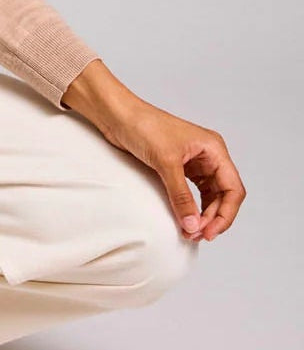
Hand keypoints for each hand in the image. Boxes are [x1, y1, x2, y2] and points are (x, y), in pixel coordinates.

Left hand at [84, 93, 245, 242]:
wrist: (116, 115)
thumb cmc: (143, 126)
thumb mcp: (165, 162)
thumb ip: (181, 195)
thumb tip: (193, 225)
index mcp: (214, 149)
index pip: (232, 188)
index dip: (225, 214)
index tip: (210, 232)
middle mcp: (208, 156)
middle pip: (222, 195)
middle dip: (212, 217)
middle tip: (195, 235)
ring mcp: (193, 162)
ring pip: (208, 196)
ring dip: (202, 215)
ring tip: (189, 231)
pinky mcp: (177, 167)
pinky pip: (192, 192)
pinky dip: (190, 207)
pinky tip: (184, 218)